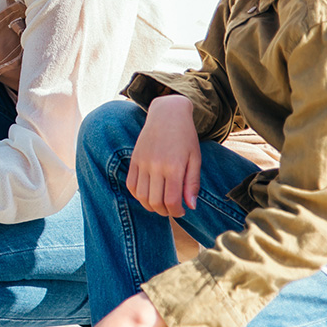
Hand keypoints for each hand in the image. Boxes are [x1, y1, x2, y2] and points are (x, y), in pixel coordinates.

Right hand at [127, 95, 199, 216]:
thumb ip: (192, 183)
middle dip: (164, 212)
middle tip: (172, 209)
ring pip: (141, 196)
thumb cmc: (185, 136)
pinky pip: (131, 185)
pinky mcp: (134, 160)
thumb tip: (191, 206)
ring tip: (160, 203)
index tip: (181, 211)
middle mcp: (156, 166)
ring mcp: (142, 163)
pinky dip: (138, 195)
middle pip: (155, 202)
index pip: (172, 201)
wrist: (167, 114)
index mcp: (174, 166)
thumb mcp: (195, 158)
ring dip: (150, 205)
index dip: (176, 212)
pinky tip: (148, 193)